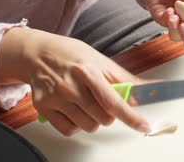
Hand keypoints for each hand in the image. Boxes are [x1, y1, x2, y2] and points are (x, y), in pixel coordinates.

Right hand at [0, 27, 149, 135]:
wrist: (37, 53)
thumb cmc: (70, 54)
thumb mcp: (99, 59)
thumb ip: (123, 78)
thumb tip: (146, 89)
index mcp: (87, 71)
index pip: (113, 102)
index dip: (131, 116)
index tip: (143, 125)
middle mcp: (70, 86)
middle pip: (103, 118)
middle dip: (109, 112)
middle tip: (101, 99)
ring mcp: (55, 98)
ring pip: (89, 127)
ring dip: (93, 119)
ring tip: (85, 102)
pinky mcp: (43, 107)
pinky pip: (69, 130)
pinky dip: (76, 124)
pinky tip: (73, 109)